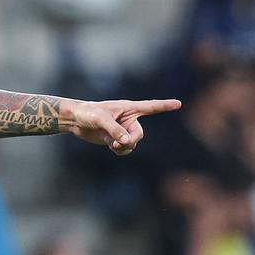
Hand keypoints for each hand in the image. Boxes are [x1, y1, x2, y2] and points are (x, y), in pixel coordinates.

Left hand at [67, 98, 181, 154]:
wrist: (75, 120)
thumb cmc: (88, 113)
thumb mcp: (101, 120)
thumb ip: (115, 130)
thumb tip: (127, 142)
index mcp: (129, 108)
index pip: (151, 107)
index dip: (165, 106)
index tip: (179, 104)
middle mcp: (128, 119)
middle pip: (139, 134)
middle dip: (131, 141)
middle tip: (118, 143)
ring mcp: (122, 130)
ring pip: (132, 144)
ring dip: (124, 147)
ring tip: (111, 144)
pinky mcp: (115, 139)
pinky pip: (125, 149)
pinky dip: (119, 151)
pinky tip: (110, 146)